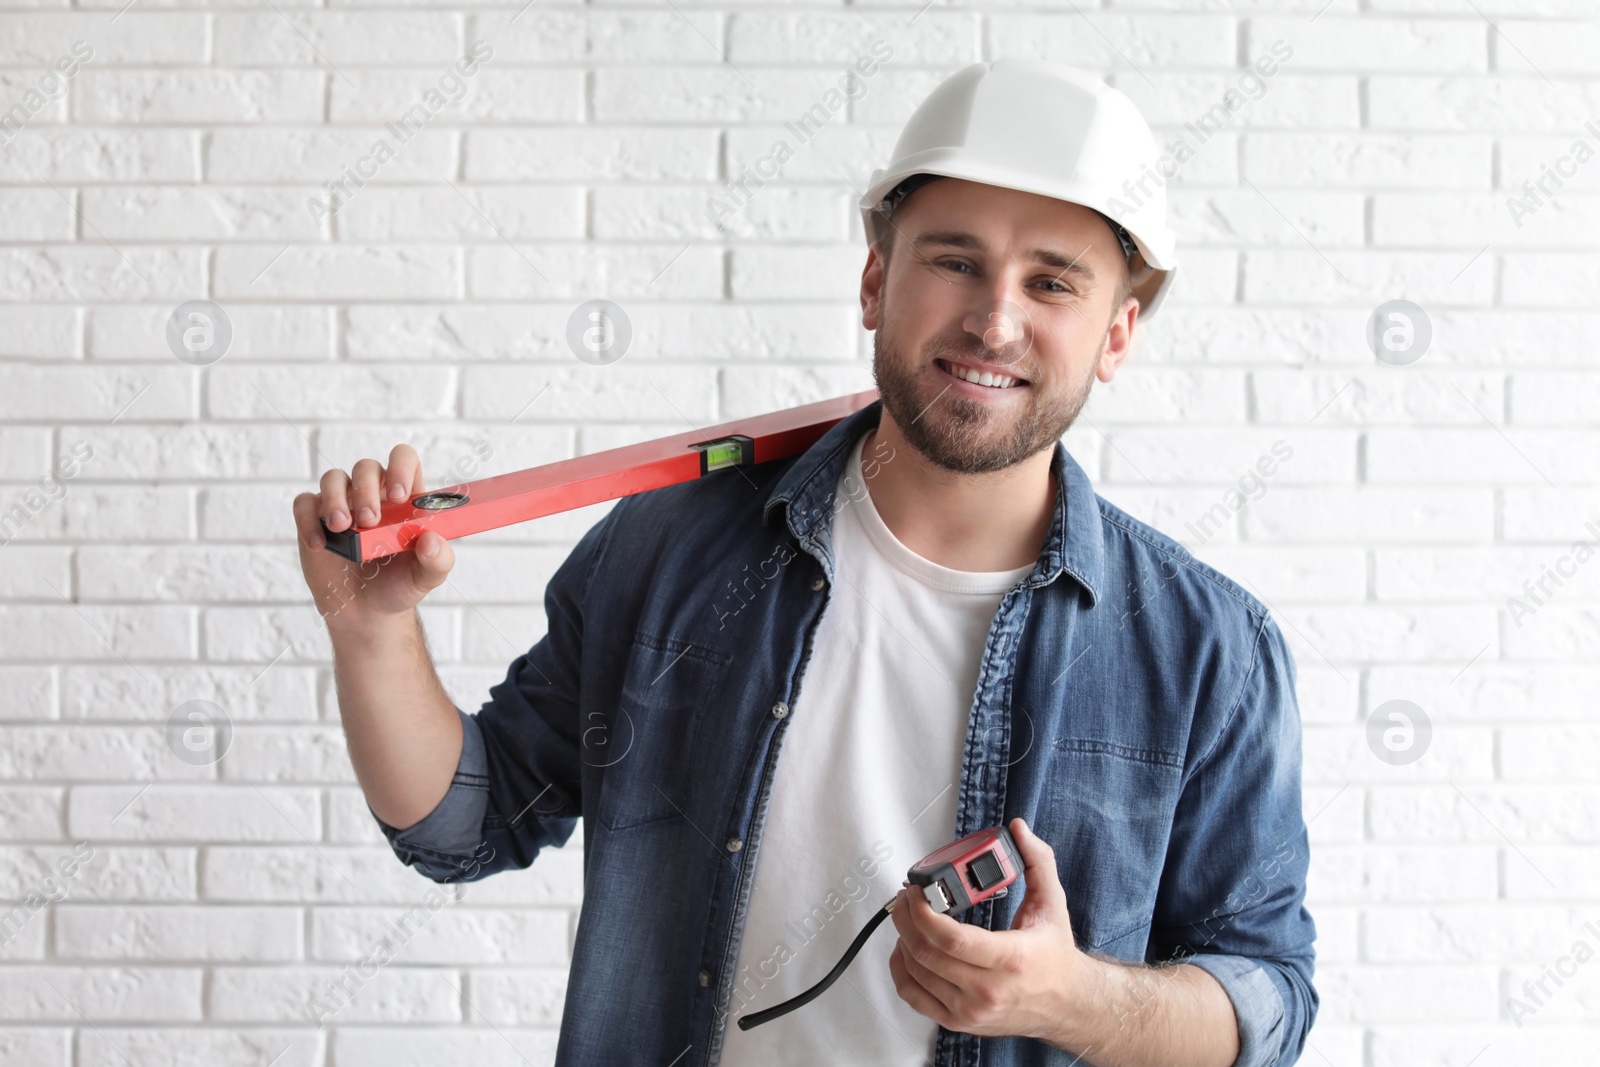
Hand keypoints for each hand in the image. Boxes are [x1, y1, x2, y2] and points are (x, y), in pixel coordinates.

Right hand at [293, 444, 455, 626]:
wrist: (366, 612)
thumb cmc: (399, 585)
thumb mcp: (426, 577)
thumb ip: (439, 561)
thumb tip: (431, 541)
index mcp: (404, 499)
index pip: (403, 459)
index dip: (400, 466)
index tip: (398, 495)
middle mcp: (372, 495)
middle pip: (366, 467)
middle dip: (366, 490)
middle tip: (370, 521)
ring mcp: (342, 505)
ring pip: (333, 479)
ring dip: (335, 499)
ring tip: (342, 528)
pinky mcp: (315, 520)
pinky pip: (304, 504)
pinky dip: (308, 519)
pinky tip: (319, 544)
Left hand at [888, 817, 1087, 1042]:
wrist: (1068, 1004)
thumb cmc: (1056, 957)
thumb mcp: (1053, 903)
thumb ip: (1038, 861)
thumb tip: (1019, 830)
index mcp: (1011, 959)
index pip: (952, 940)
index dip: (924, 913)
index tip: (916, 892)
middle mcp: (988, 990)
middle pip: (927, 954)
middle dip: (907, 919)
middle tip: (906, 897)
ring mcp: (971, 1010)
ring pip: (917, 974)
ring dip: (903, 939)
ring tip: (907, 917)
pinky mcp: (959, 1022)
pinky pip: (914, 997)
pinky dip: (902, 971)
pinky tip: (905, 950)